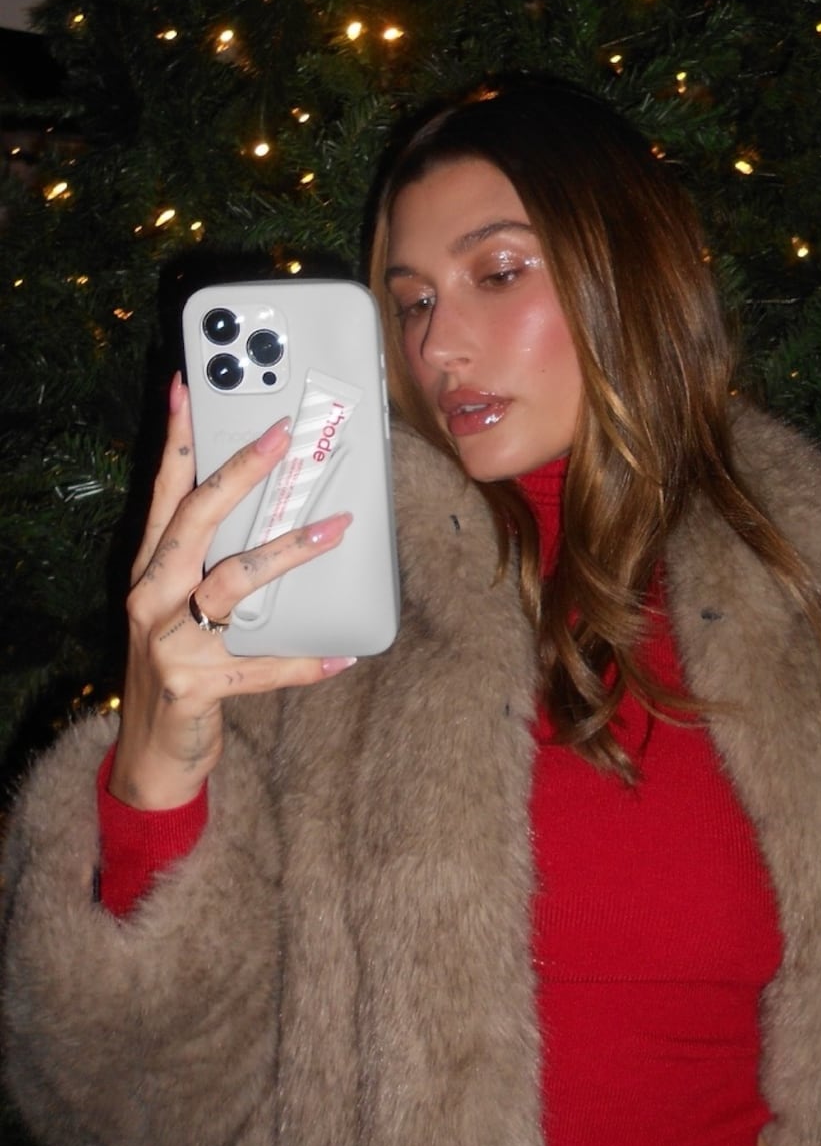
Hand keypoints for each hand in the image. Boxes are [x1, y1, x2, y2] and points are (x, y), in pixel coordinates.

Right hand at [110, 373, 355, 809]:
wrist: (155, 757)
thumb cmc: (180, 671)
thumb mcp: (185, 612)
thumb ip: (215, 569)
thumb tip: (280, 517)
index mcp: (151, 573)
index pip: (164, 495)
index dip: (177, 441)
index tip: (190, 389)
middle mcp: (151, 598)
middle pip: (194, 520)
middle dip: (239, 472)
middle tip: (284, 436)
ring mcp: (168, 643)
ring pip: (233, 583)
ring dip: (291, 552)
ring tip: (338, 529)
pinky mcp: (194, 687)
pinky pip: (261, 667)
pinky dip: (306, 662)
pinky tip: (343, 655)